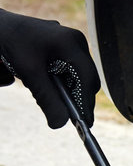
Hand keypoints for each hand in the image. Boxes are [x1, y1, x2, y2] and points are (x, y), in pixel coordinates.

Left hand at [0, 9, 100, 126]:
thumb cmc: (11, 41)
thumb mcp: (29, 73)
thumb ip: (47, 99)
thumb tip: (60, 123)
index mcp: (71, 43)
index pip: (87, 79)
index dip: (86, 102)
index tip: (84, 123)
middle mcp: (75, 43)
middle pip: (87, 79)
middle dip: (78, 98)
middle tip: (70, 117)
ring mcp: (71, 45)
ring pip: (80, 78)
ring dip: (69, 92)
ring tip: (53, 99)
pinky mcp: (65, 50)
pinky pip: (72, 73)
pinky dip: (64, 84)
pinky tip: (49, 87)